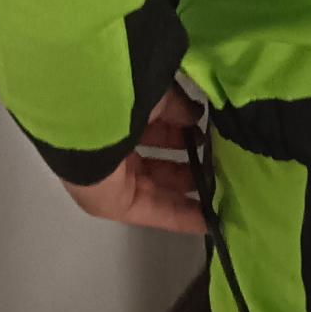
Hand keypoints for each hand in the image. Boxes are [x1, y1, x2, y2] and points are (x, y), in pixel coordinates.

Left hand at [62, 84, 205, 236]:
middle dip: (186, 161)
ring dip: (186, 189)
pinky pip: (152, 210)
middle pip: (154, 160)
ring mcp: (112, 175)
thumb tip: (197, 116)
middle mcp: (112, 146)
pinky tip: (207, 219)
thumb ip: (178, 107)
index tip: (207, 138)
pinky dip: (180, 216)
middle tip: (217, 163)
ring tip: (219, 188)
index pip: (154, 128)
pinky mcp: (114, 203)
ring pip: (156, 186)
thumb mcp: (158, 92)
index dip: (181, 133)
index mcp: (120, 114)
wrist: (91, 112)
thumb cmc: (124, 93)